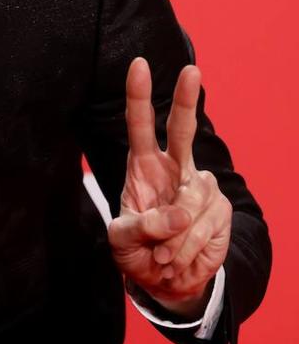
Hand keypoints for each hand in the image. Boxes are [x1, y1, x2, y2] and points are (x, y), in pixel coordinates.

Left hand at [108, 58, 231, 317]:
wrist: (168, 280)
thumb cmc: (138, 250)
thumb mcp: (123, 240)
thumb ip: (142, 226)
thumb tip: (180, 214)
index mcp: (142, 166)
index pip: (139, 125)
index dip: (138, 95)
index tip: (138, 64)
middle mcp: (174, 168)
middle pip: (182, 129)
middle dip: (186, 100)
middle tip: (191, 69)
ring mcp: (201, 186)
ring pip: (189, 204)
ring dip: (170, 240)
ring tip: (160, 255)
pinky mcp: (221, 209)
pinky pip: (203, 227)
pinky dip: (186, 249)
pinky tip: (177, 257)